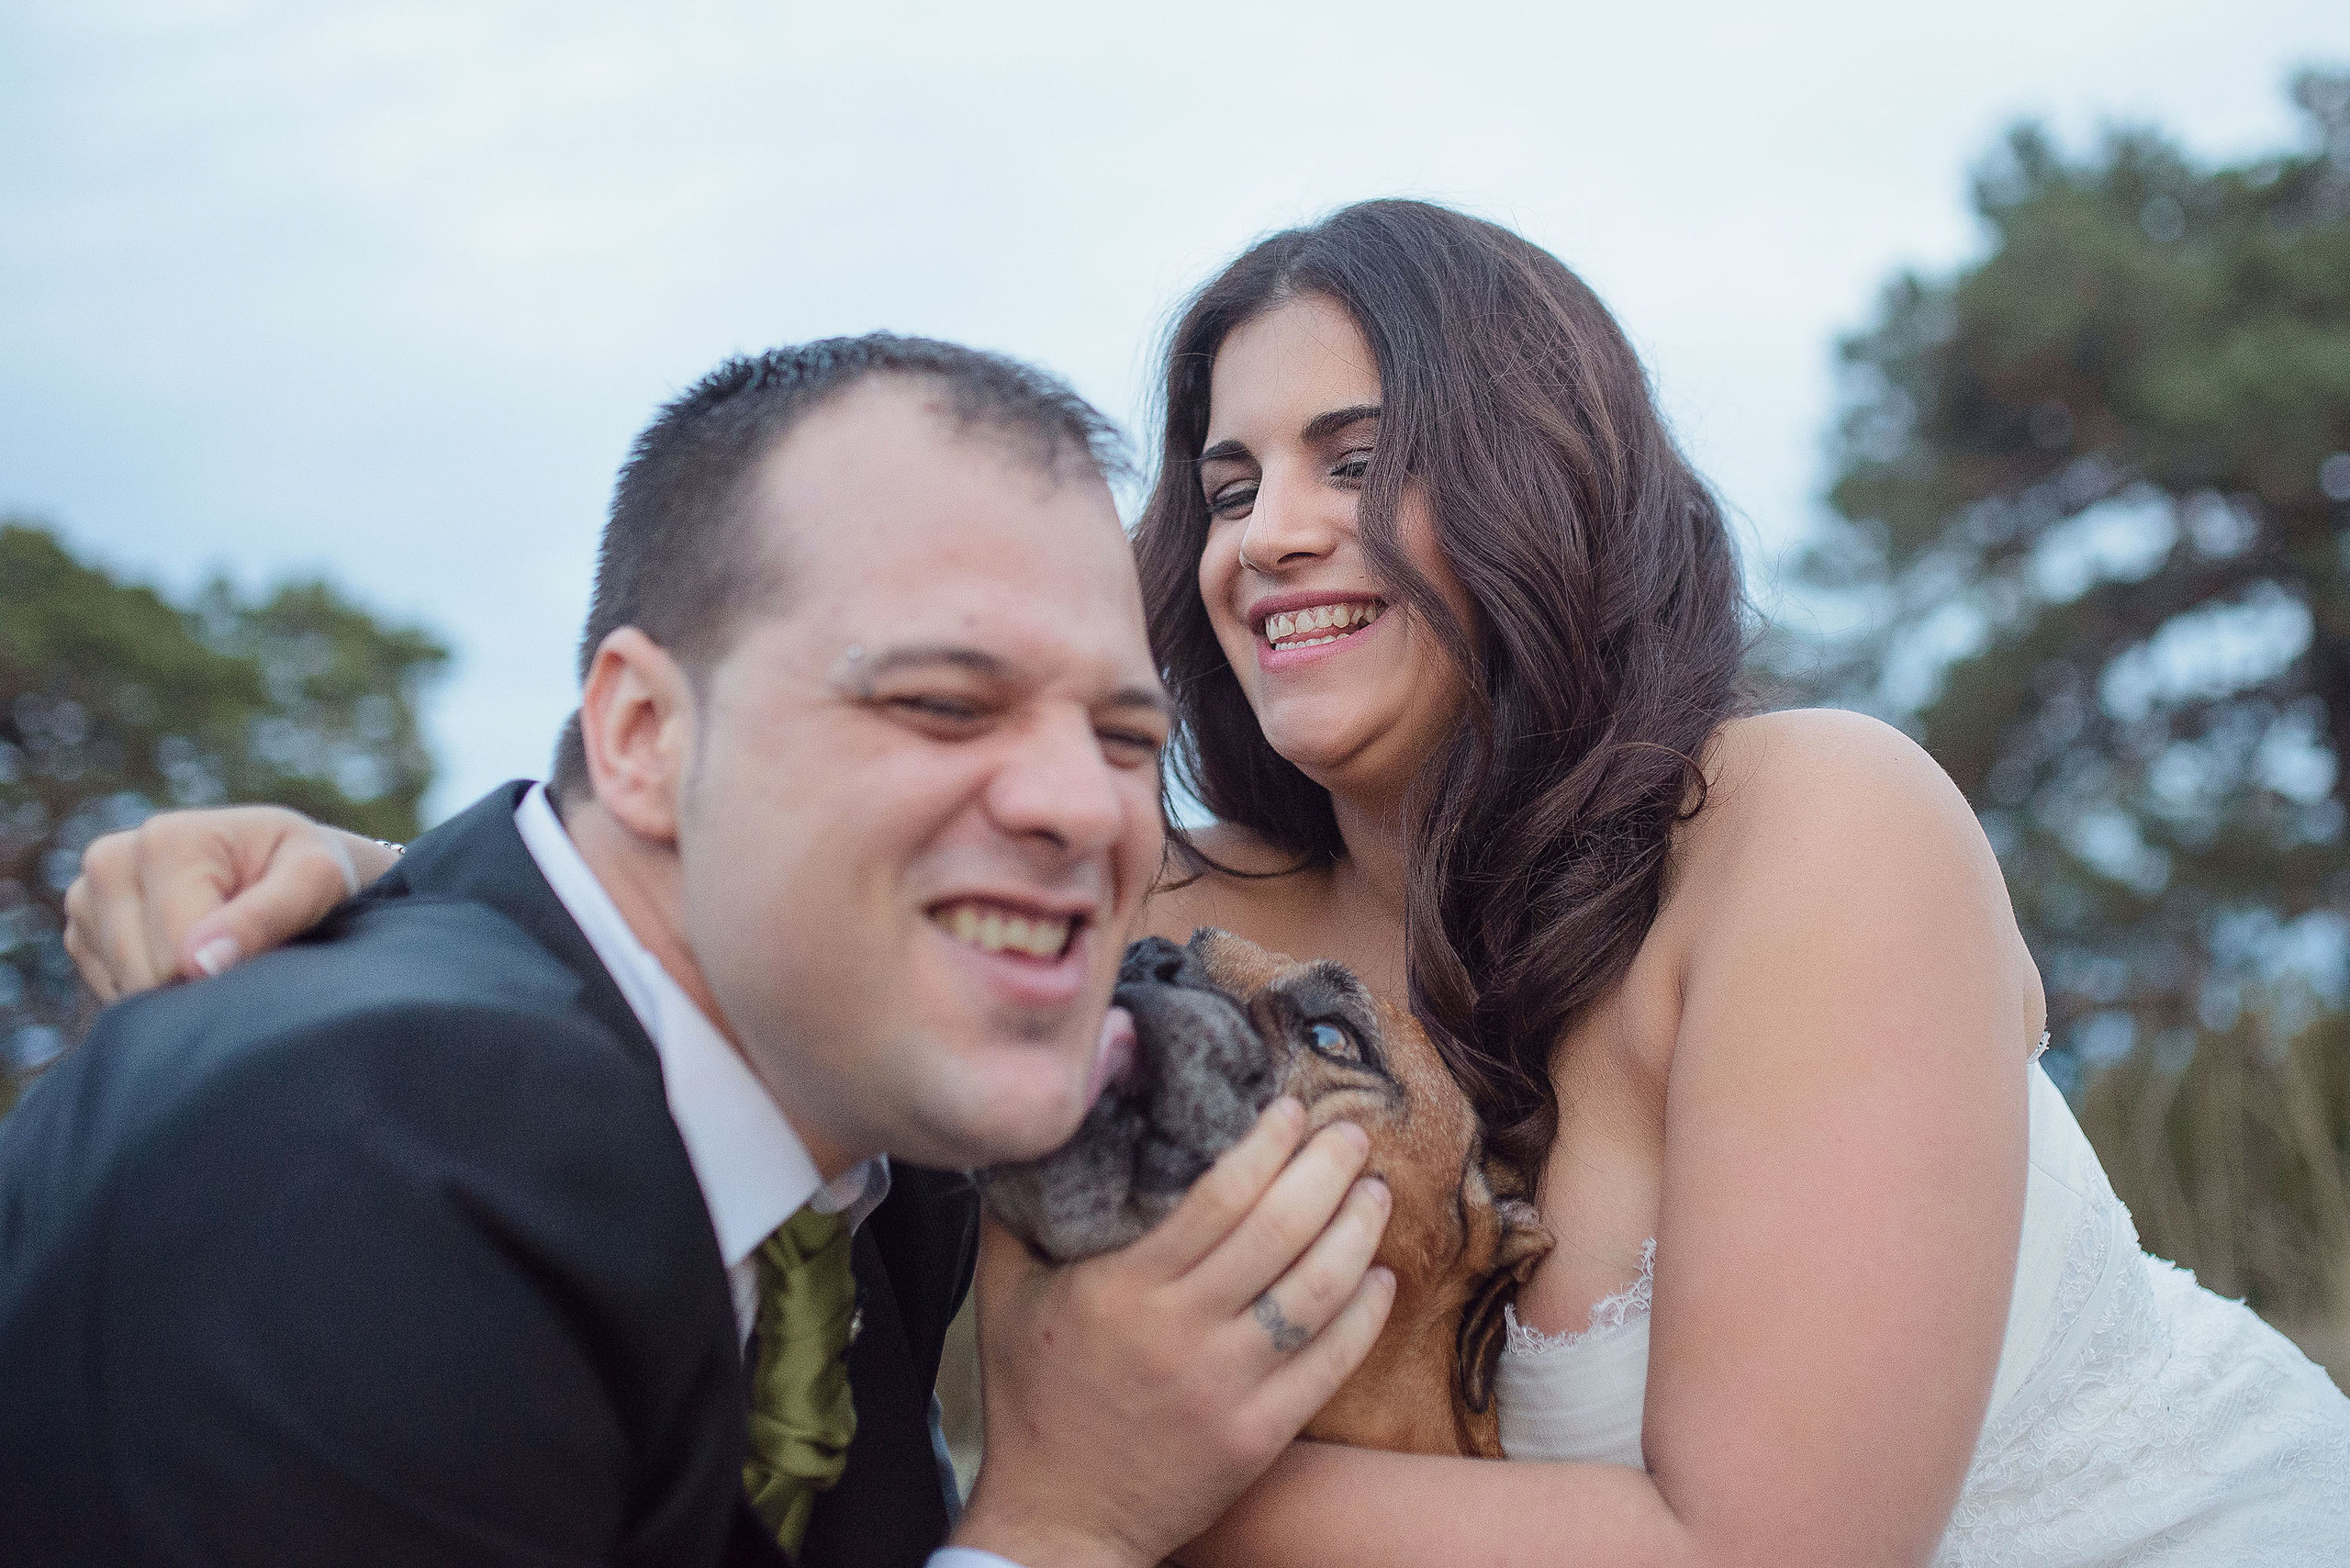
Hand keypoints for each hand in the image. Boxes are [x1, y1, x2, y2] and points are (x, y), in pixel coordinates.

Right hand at [62, 807, 396, 999]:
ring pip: (124, 990)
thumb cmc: (307, 869)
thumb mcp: (314, 881)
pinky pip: (111, 993)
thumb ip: (266, 917)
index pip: (177, 953)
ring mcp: (86, 897)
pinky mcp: (83, 932)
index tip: (267, 946)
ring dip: (177, 988)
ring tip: (219, 948)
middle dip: (200, 980)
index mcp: (165, 840)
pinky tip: (190, 958)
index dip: (228, 971)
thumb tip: (201, 964)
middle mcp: (110, 861)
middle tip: (245, 948)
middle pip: (144, 974)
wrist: (286, 865)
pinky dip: (153, 992)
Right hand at [956, 1099, 1395, 1567]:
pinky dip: (1365, 1314)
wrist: (1059, 1521)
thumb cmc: (1032, 1401)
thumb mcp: (1003, 1298)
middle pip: (1279, 1230)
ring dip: (1357, 1231)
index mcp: (1123, 1288)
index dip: (1268, 1145)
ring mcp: (1228, 1387)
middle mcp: (1182, 1331)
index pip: (1219, 1196)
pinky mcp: (1259, 1435)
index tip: (1293, 1111)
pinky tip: (1381, 1277)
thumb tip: (1042, 1135)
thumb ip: (1018, 1215)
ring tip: (1373, 1192)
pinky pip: (1331, 1362)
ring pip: (1317, 1291)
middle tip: (1352, 1134)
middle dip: (1327, 1170)